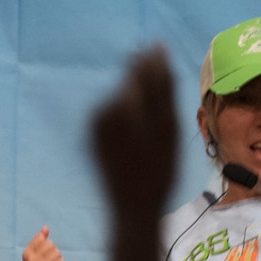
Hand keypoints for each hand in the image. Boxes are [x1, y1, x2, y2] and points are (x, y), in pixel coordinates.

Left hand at [90, 47, 179, 222]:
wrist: (132, 211)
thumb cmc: (159, 172)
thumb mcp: (168, 126)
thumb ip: (161, 85)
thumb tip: (156, 49)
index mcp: (120, 105)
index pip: (140, 69)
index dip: (159, 76)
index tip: (168, 102)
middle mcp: (100, 112)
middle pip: (129, 84)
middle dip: (148, 96)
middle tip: (159, 130)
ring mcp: (92, 126)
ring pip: (121, 100)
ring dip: (139, 110)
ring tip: (150, 141)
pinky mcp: (91, 138)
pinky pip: (113, 118)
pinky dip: (128, 123)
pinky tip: (137, 145)